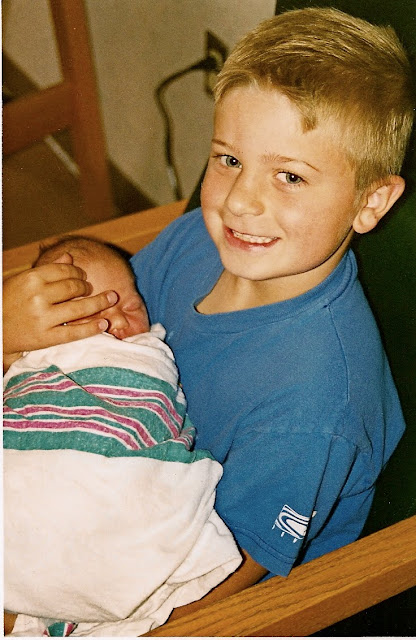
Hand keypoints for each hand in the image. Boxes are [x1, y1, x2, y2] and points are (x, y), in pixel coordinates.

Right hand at [3, 255, 117, 359]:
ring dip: (100, 302)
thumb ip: (47, 269)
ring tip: (112, 298)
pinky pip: (74, 332)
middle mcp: (39, 296)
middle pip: (75, 287)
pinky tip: (103, 323)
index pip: (65, 270)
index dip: (79, 272)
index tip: (84, 276)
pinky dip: (92, 328)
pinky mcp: (46, 337)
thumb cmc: (8, 302)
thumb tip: (69, 256)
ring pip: (80, 308)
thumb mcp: (23, 281)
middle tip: (92, 289)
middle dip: (88, 287)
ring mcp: (43, 318)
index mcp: (32, 278)